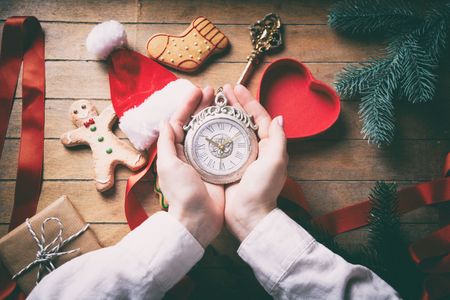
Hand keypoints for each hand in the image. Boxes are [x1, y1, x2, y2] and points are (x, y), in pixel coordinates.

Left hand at [157, 86, 224, 247]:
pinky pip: (224, 145)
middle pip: (197, 123)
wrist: (199, 219)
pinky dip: (227, 131)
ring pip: (211, 131)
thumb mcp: (169, 165)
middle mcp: (190, 152)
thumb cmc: (182, 194)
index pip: (181, 122)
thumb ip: (167, 143)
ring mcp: (206, 159)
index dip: (188, 105)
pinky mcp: (220, 166)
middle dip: (203, 106)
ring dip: (216, 115)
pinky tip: (234, 122)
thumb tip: (166, 120)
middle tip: (213, 92)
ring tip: (223, 101)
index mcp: (176, 151)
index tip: (197, 92)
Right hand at [222, 84, 287, 241]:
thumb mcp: (275, 161)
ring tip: (212, 102)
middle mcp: (254, 148)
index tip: (236, 88)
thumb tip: (279, 118)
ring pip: (230, 129)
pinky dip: (214, 131)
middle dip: (233, 104)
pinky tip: (204, 124)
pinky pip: (220, 143)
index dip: (248, 101)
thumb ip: (277, 139)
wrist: (248, 215)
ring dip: (222, 114)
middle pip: (243, 120)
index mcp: (267, 145)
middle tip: (222, 90)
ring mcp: (239, 156)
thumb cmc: (263, 190)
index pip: (259, 117)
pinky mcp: (226, 165)